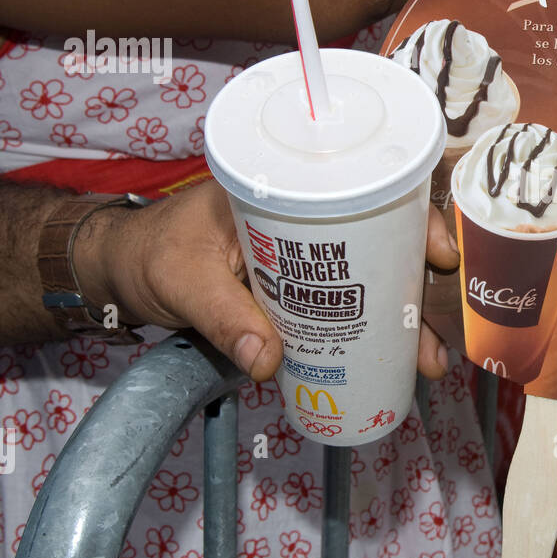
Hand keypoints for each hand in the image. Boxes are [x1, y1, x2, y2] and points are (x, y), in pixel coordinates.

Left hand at [78, 181, 457, 382]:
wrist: (118, 274)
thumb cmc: (147, 255)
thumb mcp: (182, 279)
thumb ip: (221, 317)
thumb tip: (268, 363)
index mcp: (288, 193)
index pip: (367, 194)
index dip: (413, 222)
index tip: (438, 256)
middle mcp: (308, 224)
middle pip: (383, 248)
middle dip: (420, 294)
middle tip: (437, 338)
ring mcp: (307, 262)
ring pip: (372, 286)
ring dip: (403, 325)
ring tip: (426, 365)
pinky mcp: (299, 295)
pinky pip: (347, 310)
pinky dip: (373, 335)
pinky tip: (394, 363)